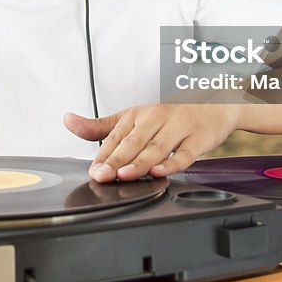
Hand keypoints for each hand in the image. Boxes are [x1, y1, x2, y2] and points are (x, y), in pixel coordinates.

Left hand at [63, 104, 241, 182]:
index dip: (103, 155)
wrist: (213, 106)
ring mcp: (178, 127)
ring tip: (125, 175)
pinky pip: (184, 153)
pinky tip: (160, 171)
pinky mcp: (198, 139)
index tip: (93, 171)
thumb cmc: (169, 117)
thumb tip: (68, 120)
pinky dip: (172, 163)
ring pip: (156, 147)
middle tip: (102, 175)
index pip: (116, 136)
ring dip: (140, 162)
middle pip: (133, 142)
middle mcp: (156, 118)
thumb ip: (100, 127)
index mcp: (137, 115)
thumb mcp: (132, 118)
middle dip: (116, 159)